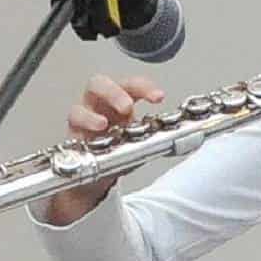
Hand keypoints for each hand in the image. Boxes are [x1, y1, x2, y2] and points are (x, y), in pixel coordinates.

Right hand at [40, 69, 165, 226]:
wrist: (94, 179)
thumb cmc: (116, 154)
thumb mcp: (140, 145)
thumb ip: (157, 138)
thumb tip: (185, 138)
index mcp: (120, 102)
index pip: (131, 85)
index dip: (144, 86)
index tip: (158, 96)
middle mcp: (102, 103)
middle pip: (105, 80)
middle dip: (119, 89)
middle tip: (130, 105)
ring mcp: (88, 112)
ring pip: (90, 91)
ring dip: (106, 99)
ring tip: (118, 114)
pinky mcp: (75, 127)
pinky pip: (76, 115)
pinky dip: (88, 118)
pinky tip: (99, 127)